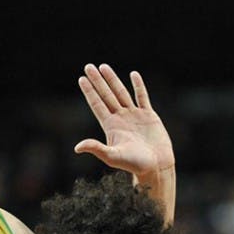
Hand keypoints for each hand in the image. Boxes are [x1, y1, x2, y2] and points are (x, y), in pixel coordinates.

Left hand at [75, 63, 174, 179]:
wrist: (156, 166)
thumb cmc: (134, 164)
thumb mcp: (112, 157)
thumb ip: (96, 149)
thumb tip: (77, 148)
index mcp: (111, 126)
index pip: (97, 104)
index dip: (89, 91)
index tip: (82, 78)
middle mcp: (121, 118)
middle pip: (106, 95)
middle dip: (97, 81)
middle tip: (89, 66)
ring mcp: (134, 116)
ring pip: (121, 93)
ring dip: (113, 80)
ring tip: (104, 66)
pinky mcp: (149, 116)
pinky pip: (142, 97)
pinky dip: (138, 85)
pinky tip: (133, 74)